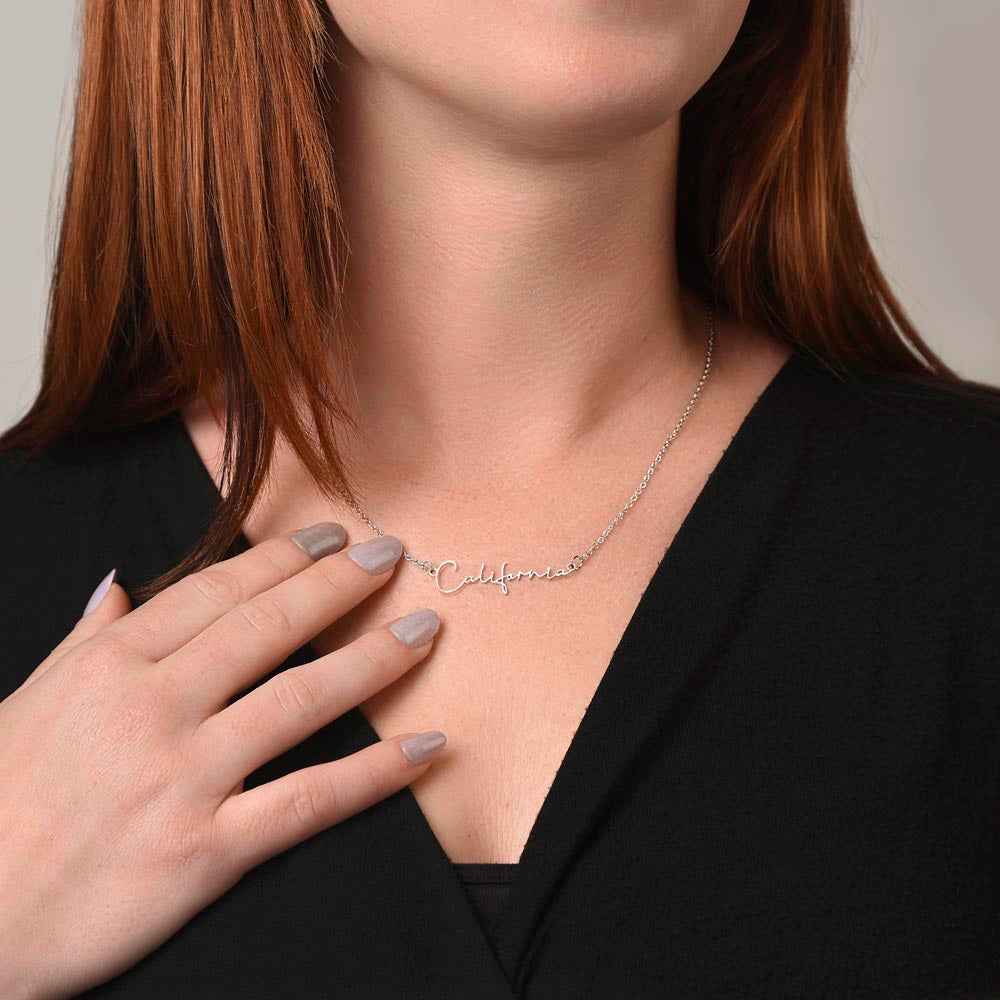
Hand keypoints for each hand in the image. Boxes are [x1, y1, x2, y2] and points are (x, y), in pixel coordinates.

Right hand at [0, 523, 445, 999]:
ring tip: (426, 630)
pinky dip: (376, 773)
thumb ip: (84, 640)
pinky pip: (308, 800)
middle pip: (267, 629)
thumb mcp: (27, 704)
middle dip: (338, 585)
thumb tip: (117, 583)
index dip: (282, 559)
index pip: (215, 592)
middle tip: (392, 556)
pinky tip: (426, 746)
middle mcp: (152, 708)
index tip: (331, 537)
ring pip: (301, 700)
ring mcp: (183, 777)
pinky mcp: (205, 850)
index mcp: (110, 665)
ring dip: (374, 660)